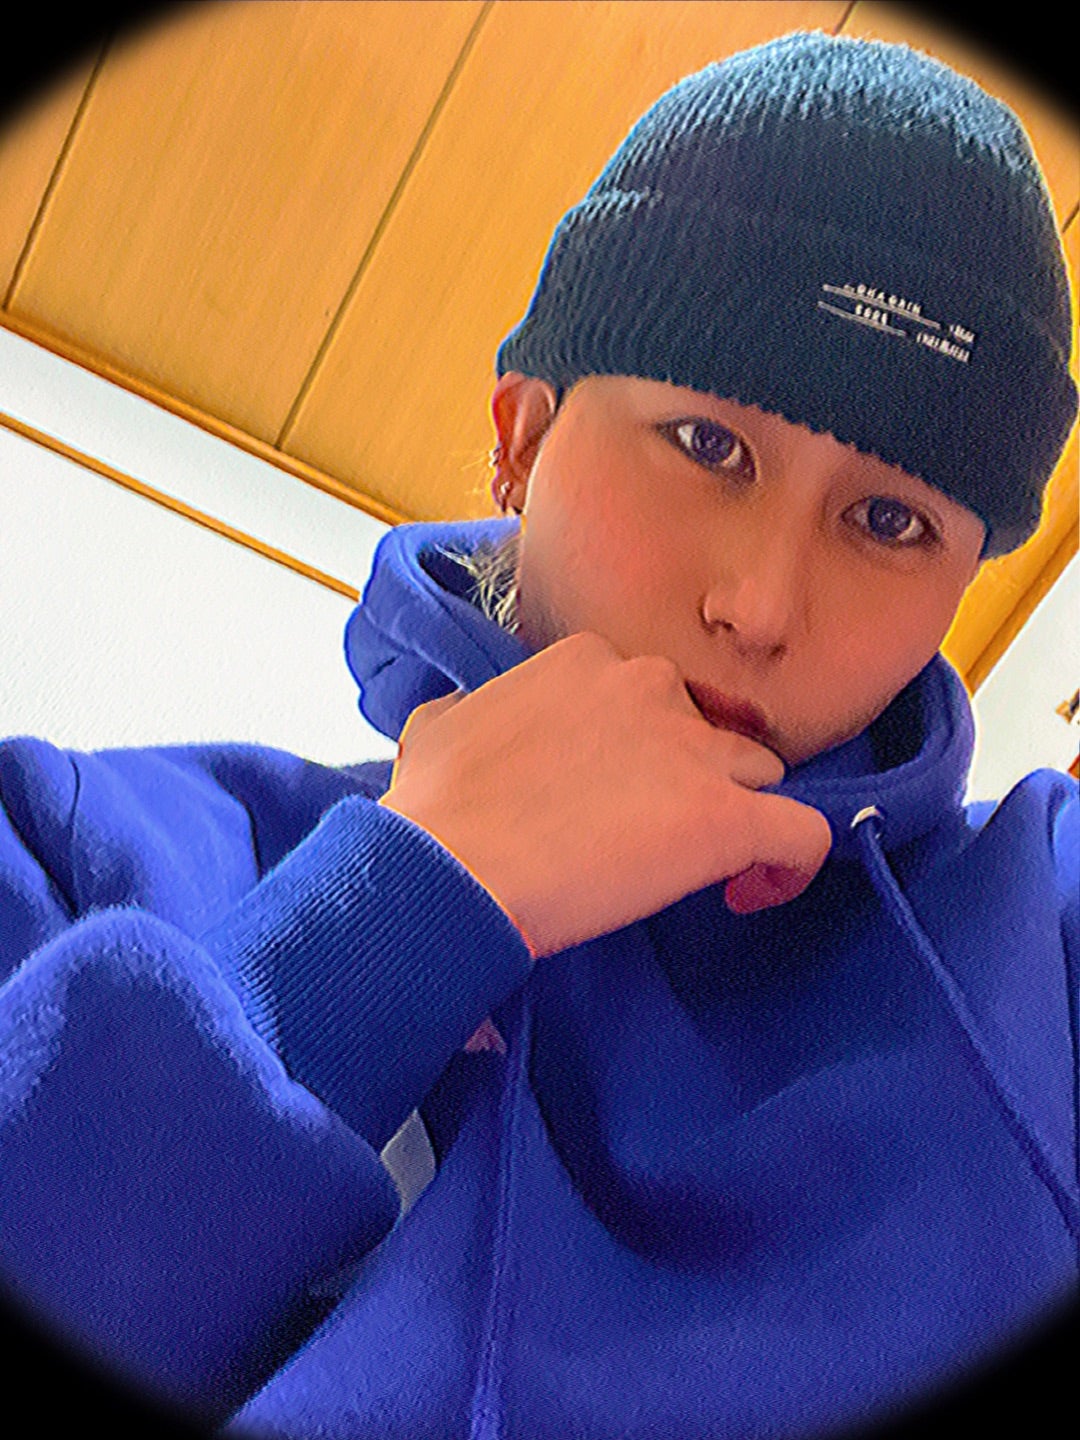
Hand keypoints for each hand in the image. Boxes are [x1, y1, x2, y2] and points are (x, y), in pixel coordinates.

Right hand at [380, 632, 830, 956]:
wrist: (448, 864)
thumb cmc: (433, 805)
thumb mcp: (437, 727)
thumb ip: (468, 712)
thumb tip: (462, 722)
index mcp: (590, 661)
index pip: (650, 697)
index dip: (642, 748)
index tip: (615, 796)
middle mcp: (651, 687)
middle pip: (710, 730)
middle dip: (689, 776)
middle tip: (649, 832)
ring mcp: (695, 751)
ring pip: (758, 774)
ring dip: (735, 813)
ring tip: (698, 867)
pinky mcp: (726, 818)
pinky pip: (803, 835)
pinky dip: (791, 866)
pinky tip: (752, 892)